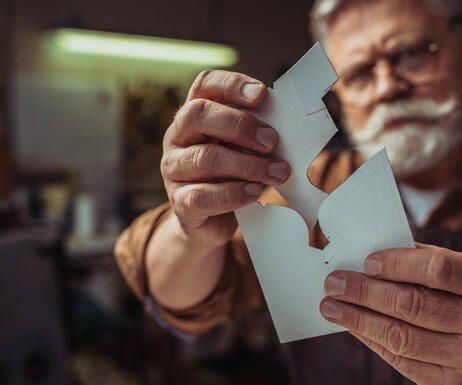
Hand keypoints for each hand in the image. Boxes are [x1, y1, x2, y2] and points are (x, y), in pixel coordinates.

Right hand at [162, 70, 289, 245]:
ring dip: (248, 165)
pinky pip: (203, 195)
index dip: (232, 85)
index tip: (262, 94)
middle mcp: (177, 137)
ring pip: (205, 158)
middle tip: (272, 141)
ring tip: (277, 172)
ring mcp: (174, 170)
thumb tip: (287, 129)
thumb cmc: (231, 176)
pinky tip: (255, 192)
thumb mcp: (242, 149)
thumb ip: (255, 136)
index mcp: (194, 116)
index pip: (204, 85)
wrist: (212, 222)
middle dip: (240, 125)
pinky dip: (234, 193)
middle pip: (198, 115)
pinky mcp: (181, 202)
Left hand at [320, 244, 461, 384]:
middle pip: (414, 305)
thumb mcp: (448, 265)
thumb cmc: (456, 290)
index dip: (399, 264)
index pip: (439, 270)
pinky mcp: (449, 380)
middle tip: (334, 283)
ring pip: (402, 337)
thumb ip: (412, 258)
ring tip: (330, 306)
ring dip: (358, 319)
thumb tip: (360, 257)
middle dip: (366, 292)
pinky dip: (369, 338)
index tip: (367, 262)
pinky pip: (399, 359)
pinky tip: (351, 324)